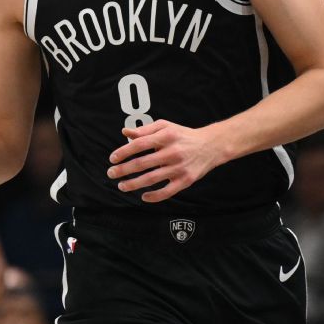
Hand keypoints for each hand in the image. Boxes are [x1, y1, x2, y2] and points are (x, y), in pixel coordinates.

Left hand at [107, 121, 224, 202]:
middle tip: (111, 173)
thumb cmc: (183, 135)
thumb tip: (125, 132)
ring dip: (133, 184)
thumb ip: (144, 130)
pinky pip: (167, 191)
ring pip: (152, 179)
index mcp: (166, 136)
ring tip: (122, 186)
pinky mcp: (186, 180)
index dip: (123, 152)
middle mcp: (172, 152)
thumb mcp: (165, 127)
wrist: (211, 146)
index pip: (139, 144)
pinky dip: (154, 196)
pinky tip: (143, 196)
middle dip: (123, 170)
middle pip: (142, 163)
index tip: (112, 159)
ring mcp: (179, 167)